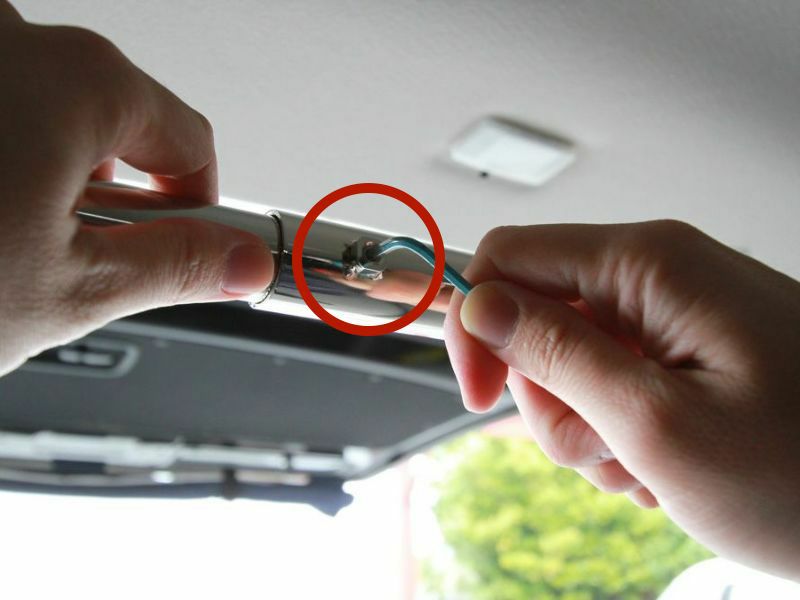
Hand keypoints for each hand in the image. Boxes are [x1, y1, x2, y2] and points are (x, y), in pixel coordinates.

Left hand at [0, 3, 272, 375]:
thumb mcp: (70, 290)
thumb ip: (177, 266)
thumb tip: (243, 260)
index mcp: (72, 80)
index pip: (189, 140)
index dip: (200, 204)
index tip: (192, 243)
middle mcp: (10, 38)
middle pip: (116, 118)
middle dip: (113, 191)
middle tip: (81, 257)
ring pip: (44, 106)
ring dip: (46, 167)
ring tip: (8, 241)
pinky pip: (0, 100)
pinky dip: (4, 147)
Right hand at [444, 220, 799, 578]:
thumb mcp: (656, 424)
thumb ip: (556, 352)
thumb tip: (482, 303)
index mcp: (648, 265)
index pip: (508, 257)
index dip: (476, 323)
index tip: (476, 392)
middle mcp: (657, 274)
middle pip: (535, 316)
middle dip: (549, 396)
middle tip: (605, 445)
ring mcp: (671, 313)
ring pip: (568, 361)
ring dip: (587, 426)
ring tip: (647, 462)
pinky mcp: (681, 348)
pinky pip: (609, 381)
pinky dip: (619, 431)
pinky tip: (665, 461)